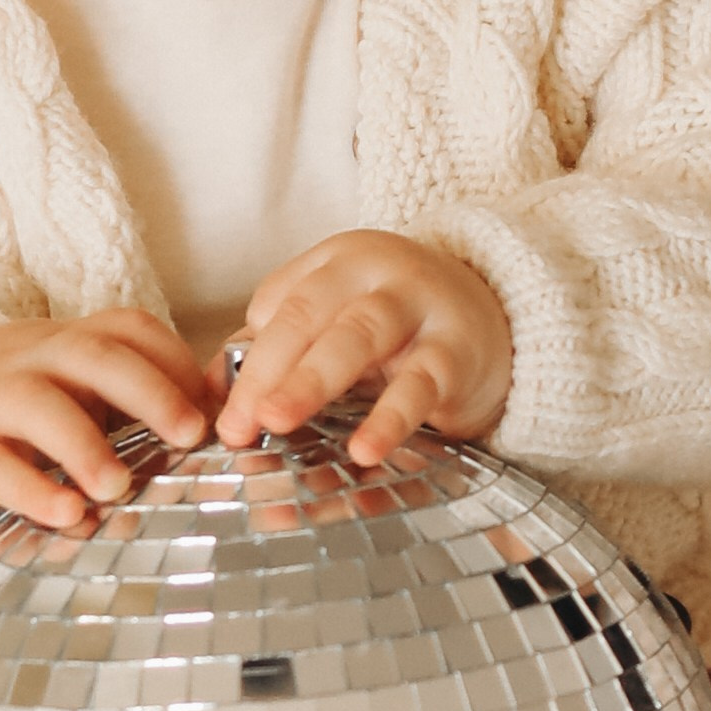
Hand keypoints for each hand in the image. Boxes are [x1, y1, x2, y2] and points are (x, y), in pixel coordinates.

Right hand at [0, 308, 211, 533]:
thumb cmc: (24, 416)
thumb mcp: (78, 397)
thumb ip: (135, 406)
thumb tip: (218, 428)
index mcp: (73, 343)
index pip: (130, 328)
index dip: (175, 361)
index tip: (213, 408)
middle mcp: (33, 361)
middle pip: (92, 355)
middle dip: (148, 391)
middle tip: (189, 434)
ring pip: (36, 403)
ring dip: (85, 445)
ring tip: (118, 487)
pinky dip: (32, 490)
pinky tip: (67, 514)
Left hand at [212, 234, 512, 463]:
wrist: (498, 314)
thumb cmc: (401, 326)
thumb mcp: (340, 322)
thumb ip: (278, 347)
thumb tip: (213, 391)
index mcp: (336, 262)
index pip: (278, 305)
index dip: (245, 362)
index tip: (223, 416)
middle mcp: (374, 273)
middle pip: (308, 312)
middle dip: (266, 369)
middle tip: (239, 422)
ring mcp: (418, 305)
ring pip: (359, 333)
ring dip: (312, 378)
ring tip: (277, 420)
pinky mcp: (456, 349)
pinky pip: (420, 383)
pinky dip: (390, 417)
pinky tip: (365, 449)